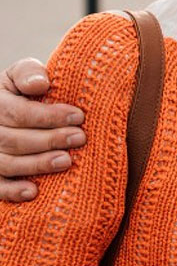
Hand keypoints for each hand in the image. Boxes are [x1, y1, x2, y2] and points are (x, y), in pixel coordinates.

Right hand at [0, 59, 85, 201]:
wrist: (11, 112)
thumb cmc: (24, 90)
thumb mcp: (23, 74)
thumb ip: (29, 73)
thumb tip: (41, 83)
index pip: (17, 113)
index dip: (48, 116)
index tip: (79, 116)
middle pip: (12, 140)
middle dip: (49, 140)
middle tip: (80, 138)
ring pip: (5, 163)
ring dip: (37, 164)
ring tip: (67, 161)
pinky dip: (12, 191)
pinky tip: (34, 192)